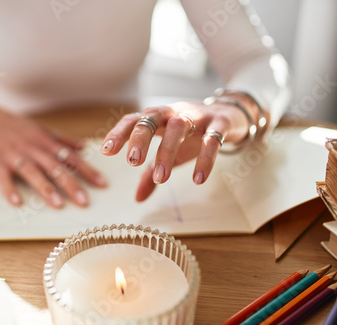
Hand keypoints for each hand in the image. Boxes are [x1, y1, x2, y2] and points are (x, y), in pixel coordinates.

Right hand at [0, 100, 106, 207]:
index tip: (102, 183)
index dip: (87, 170)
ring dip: (45, 188)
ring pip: (32, 172)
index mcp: (45, 141)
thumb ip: (62, 139)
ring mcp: (14, 156)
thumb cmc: (14, 126)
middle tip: (85, 201)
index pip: (71, 157)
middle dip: (71, 184)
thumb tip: (83, 148)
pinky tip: (18, 203)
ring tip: (58, 204)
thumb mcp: (40, 128)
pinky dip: (10, 190)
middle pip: (55, 167)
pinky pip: (4, 178)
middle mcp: (32, 148)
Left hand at [101, 100, 263, 201]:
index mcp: (158, 118)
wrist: (232, 115)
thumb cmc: (193, 134)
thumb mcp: (172, 152)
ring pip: (179, 127)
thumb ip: (152, 173)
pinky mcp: (220, 123)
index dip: (119, 133)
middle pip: (151, 117)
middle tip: (132, 162)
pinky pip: (212, 140)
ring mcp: (197, 115)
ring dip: (167, 151)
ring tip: (161, 178)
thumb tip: (136, 198)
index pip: (133, 120)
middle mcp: (174, 112)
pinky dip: (205, 159)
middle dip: (140, 138)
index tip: (105, 152)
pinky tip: (197, 179)